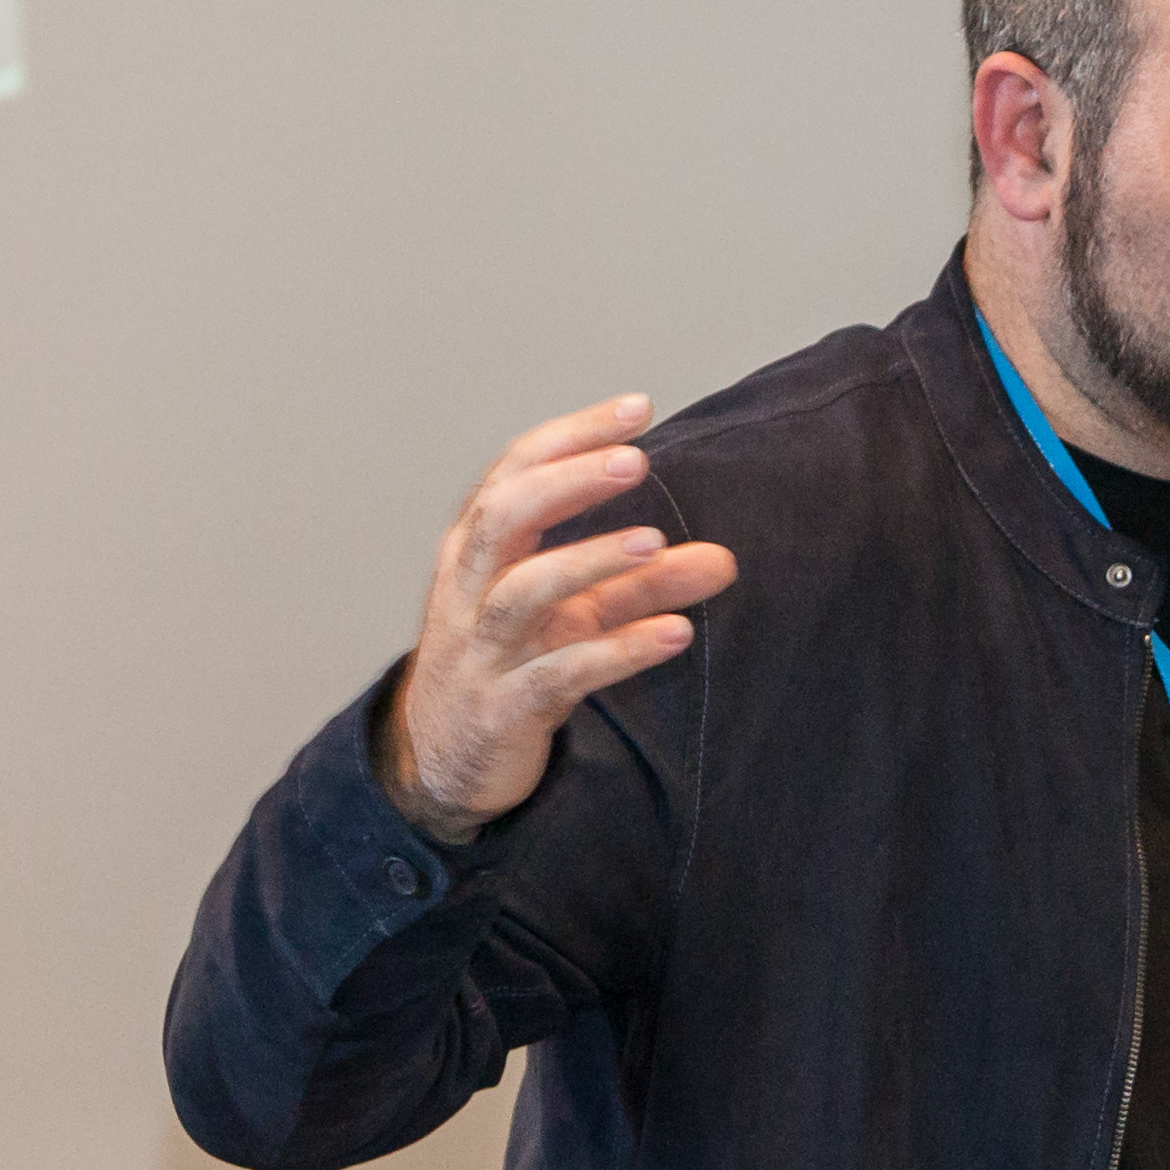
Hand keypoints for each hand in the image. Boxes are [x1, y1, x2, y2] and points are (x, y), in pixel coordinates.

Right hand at [376, 398, 740, 830]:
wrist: (443, 761)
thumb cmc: (510, 664)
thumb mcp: (577, 615)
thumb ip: (645, 584)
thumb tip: (726, 559)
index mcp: (479, 548)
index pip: (517, 471)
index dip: (572, 437)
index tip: (638, 408)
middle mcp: (471, 588)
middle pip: (503, 516)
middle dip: (566, 483)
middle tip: (635, 461)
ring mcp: (483, 649)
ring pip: (523, 593)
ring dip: (589, 562)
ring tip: (653, 542)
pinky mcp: (505, 707)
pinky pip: (559, 674)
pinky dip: (618, 651)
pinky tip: (675, 634)